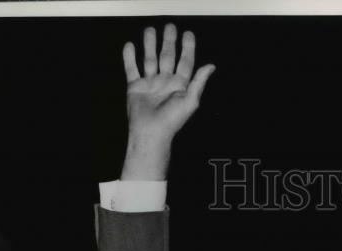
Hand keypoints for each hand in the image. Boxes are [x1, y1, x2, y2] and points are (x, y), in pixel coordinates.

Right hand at [121, 23, 214, 179]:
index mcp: (179, 85)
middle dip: (168, 42)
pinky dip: (129, 58)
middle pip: (167, 56)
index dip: (187, 48)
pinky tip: (129, 45)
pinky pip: (132, 69)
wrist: (151, 132)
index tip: (188, 34)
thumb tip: (211, 66)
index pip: (185, 62)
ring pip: (149, 59)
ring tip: (149, 30)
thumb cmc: (172, 120)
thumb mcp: (190, 100)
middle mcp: (165, 82)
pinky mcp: (135, 87)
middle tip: (170, 27)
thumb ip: (199, 82)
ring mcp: (150, 84)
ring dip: (149, 44)